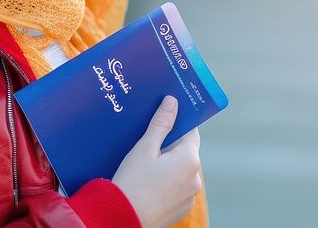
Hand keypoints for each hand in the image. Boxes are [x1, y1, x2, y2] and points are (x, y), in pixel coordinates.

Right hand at [112, 96, 201, 227]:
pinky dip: (168, 182)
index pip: (191, 131)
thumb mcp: (144, 148)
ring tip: (146, 165)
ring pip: (182, 170)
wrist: (122, 218)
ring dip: (169, 165)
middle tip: (148, 143)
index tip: (166, 118)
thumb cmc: (132, 182)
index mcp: (189, 159)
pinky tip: (149, 182)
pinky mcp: (182, 208)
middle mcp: (195, 178)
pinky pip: (178, 188)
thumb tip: (172, 101)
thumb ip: (161, 123)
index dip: (178, 123)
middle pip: (186, 152)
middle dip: (170, 145)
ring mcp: (190, 196)